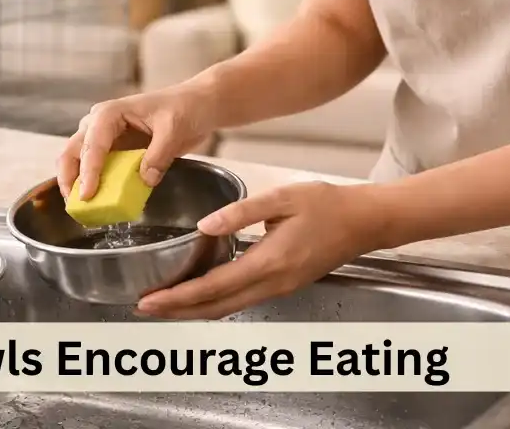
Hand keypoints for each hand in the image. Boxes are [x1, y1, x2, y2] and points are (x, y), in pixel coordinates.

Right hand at [58, 85, 216, 198]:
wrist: (196, 104)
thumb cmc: (184, 108)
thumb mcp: (173, 131)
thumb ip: (158, 157)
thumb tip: (144, 181)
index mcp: (110, 113)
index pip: (92, 144)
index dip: (88, 171)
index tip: (87, 195)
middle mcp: (100, 122)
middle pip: (73, 150)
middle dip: (69, 177)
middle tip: (76, 204)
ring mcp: (105, 135)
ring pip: (78, 159)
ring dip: (77, 181)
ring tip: (82, 207)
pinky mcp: (114, 148)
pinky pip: (98, 167)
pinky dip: (93, 182)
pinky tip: (99, 200)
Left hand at [135, 182, 386, 319]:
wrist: (365, 222)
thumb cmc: (327, 205)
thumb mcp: (282, 197)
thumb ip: (240, 211)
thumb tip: (204, 226)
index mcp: (268, 262)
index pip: (213, 287)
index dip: (178, 296)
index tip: (150, 299)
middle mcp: (272, 283)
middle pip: (216, 308)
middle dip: (178, 311)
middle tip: (144, 308)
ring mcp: (279, 288)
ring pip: (228, 309)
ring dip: (194, 310)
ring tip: (164, 305)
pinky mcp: (284, 286)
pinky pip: (241, 302)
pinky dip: (214, 303)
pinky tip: (200, 296)